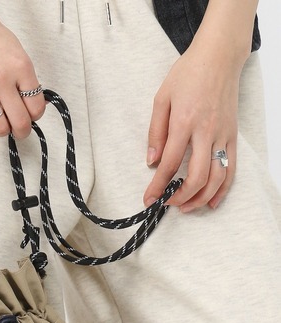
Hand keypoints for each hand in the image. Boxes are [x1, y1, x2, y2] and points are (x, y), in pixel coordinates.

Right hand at [0, 0, 44, 138]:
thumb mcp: (17, 52)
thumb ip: (26, 79)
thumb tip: (33, 104)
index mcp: (21, 67)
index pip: (36, 107)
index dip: (35, 115)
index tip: (31, 115)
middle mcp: (2, 79)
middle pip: (20, 122)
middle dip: (23, 130)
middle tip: (20, 128)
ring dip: (4, 129)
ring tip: (2, 121)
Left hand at [143, 40, 245, 212]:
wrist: (219, 56)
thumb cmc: (188, 74)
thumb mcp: (161, 98)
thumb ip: (155, 132)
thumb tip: (152, 160)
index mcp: (184, 122)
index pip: (169, 164)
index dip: (157, 186)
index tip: (148, 199)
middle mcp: (206, 132)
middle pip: (196, 176)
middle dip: (180, 197)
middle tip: (167, 204)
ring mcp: (222, 135)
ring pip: (216, 177)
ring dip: (201, 198)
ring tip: (186, 207)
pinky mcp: (232, 136)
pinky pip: (231, 168)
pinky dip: (223, 189)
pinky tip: (211, 201)